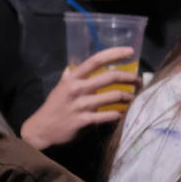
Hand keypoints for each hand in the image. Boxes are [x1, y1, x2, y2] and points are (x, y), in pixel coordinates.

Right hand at [19, 46, 139, 149]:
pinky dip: (118, 114)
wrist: (41, 130)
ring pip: (113, 96)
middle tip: (139, 81)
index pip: (96, 60)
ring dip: (128, 97)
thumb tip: (74, 65)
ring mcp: (81, 105)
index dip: (114, 54)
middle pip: (110, 77)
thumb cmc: (54, 107)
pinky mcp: (84, 120)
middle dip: (129, 78)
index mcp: (73, 78)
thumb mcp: (60, 88)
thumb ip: (70, 77)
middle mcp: (77, 88)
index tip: (130, 51)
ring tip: (133, 98)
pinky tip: (121, 114)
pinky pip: (108, 115)